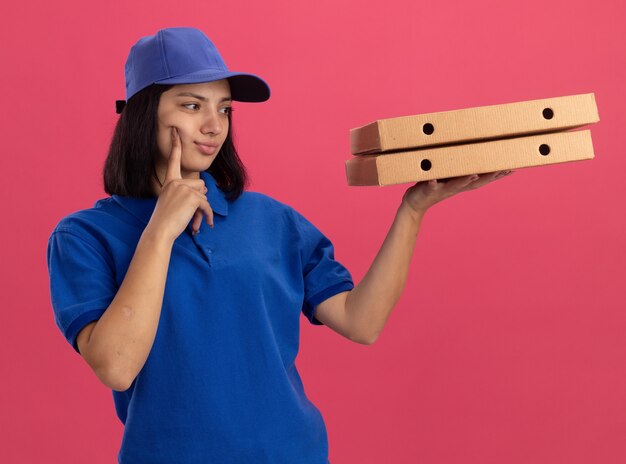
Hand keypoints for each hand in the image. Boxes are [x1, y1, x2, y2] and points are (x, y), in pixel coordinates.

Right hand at [147, 127, 214, 241]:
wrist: (160, 231)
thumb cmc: (165, 220)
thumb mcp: (172, 201)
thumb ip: (185, 192)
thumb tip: (203, 190)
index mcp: (170, 181)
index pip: (173, 160)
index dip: (175, 144)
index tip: (175, 130)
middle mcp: (176, 182)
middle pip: (200, 184)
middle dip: (200, 199)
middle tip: (191, 213)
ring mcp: (183, 188)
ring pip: (204, 195)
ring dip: (203, 209)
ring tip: (193, 220)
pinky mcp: (192, 197)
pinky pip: (207, 205)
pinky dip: (207, 215)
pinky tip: (205, 224)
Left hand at [401, 170, 513, 216]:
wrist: (415, 203)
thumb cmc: (434, 184)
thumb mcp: (448, 174)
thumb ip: (459, 165)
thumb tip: (471, 149)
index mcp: (461, 183)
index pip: (483, 179)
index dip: (497, 175)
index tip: (512, 168)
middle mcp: (454, 187)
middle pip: (475, 183)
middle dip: (488, 176)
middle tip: (502, 169)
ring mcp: (441, 189)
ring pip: (456, 185)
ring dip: (465, 180)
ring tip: (474, 175)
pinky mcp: (427, 190)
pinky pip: (430, 186)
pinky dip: (433, 183)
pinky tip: (434, 180)